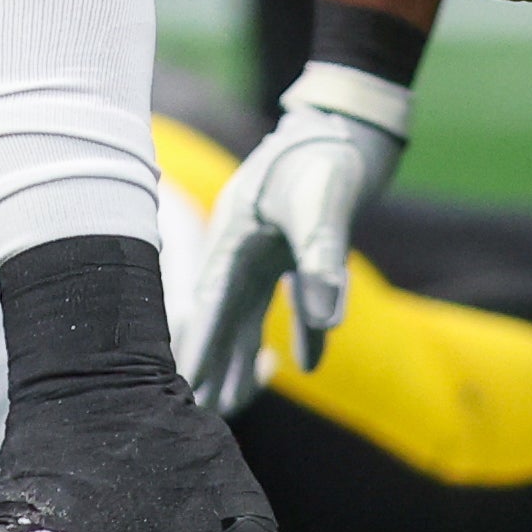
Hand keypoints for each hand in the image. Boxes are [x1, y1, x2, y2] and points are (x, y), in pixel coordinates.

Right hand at [172, 66, 409, 414]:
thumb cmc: (326, 156)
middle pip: (224, 314)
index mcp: (236, 236)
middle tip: (198, 409)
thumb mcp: (324, 205)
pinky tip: (305, 364)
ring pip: (249, 313)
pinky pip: (290, 299)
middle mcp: (244, 246)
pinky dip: (300, 330)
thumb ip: (323, 262)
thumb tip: (328, 322)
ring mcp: (267, 248)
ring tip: (230, 399)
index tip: (185, 384)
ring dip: (243, 354)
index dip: (200, 344)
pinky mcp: (294, 248)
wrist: (347, 123)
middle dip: (211, 360)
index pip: (213, 302)